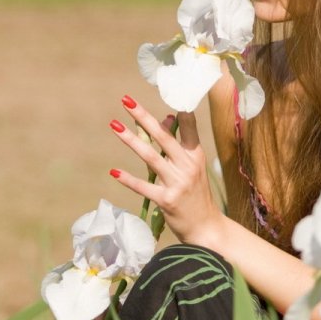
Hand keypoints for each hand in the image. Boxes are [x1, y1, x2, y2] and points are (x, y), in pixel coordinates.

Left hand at [109, 95, 222, 246]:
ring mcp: (177, 183)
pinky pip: (144, 186)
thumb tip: (166, 118)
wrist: (206, 227)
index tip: (166, 92)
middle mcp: (188, 166)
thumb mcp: (192, 167)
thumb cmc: (196, 194)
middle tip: (126, 101)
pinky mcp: (167, 200)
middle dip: (143, 117)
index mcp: (196, 155)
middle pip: (163, 136)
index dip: (178, 110)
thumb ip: (179, 144)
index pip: (188, 126)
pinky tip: (114, 172)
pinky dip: (128, 179)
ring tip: (114, 125)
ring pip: (150, 156)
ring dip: (130, 139)